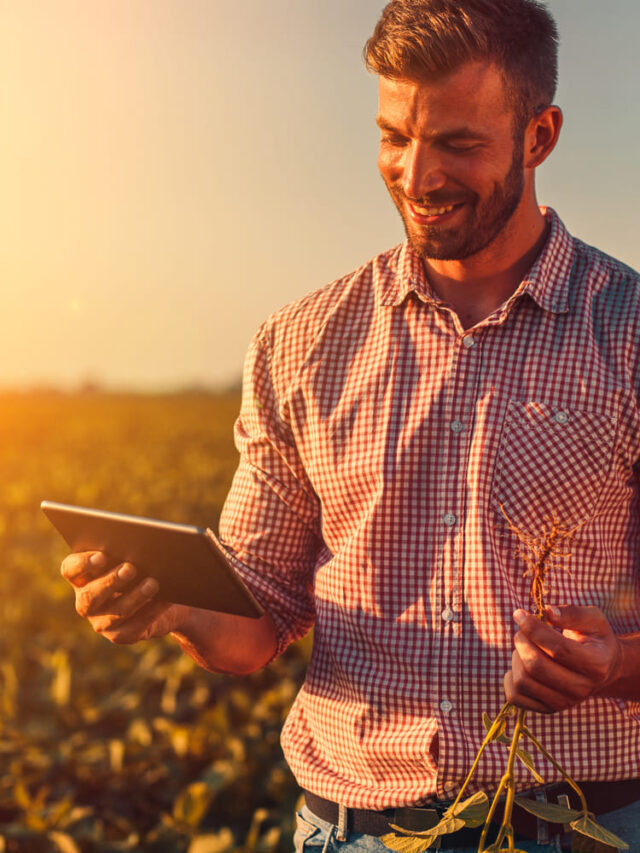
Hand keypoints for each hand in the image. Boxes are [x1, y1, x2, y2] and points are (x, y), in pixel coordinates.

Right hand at [61, 551, 190, 643]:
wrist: (166, 596)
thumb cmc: (145, 566)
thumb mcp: (135, 557)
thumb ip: (128, 550)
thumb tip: (138, 546)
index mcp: (82, 577)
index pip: (70, 569)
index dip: (83, 563)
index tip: (102, 556)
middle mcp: (86, 601)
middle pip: (91, 594)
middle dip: (111, 581)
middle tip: (130, 568)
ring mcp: (100, 621)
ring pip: (116, 612)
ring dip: (135, 597)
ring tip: (152, 583)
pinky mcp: (120, 635)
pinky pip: (135, 626)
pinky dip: (152, 611)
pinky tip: (165, 600)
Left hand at [504, 605, 622, 713]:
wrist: (603, 669)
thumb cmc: (593, 639)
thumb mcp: (593, 619)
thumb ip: (572, 613)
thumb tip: (548, 612)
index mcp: (595, 664)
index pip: (557, 648)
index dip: (533, 628)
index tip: (519, 613)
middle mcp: (581, 688)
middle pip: (536, 666)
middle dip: (521, 641)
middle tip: (523, 631)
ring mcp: (564, 703)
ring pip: (523, 681)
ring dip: (516, 657)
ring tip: (525, 647)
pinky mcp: (548, 709)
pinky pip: (515, 696)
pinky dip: (510, 678)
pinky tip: (520, 664)